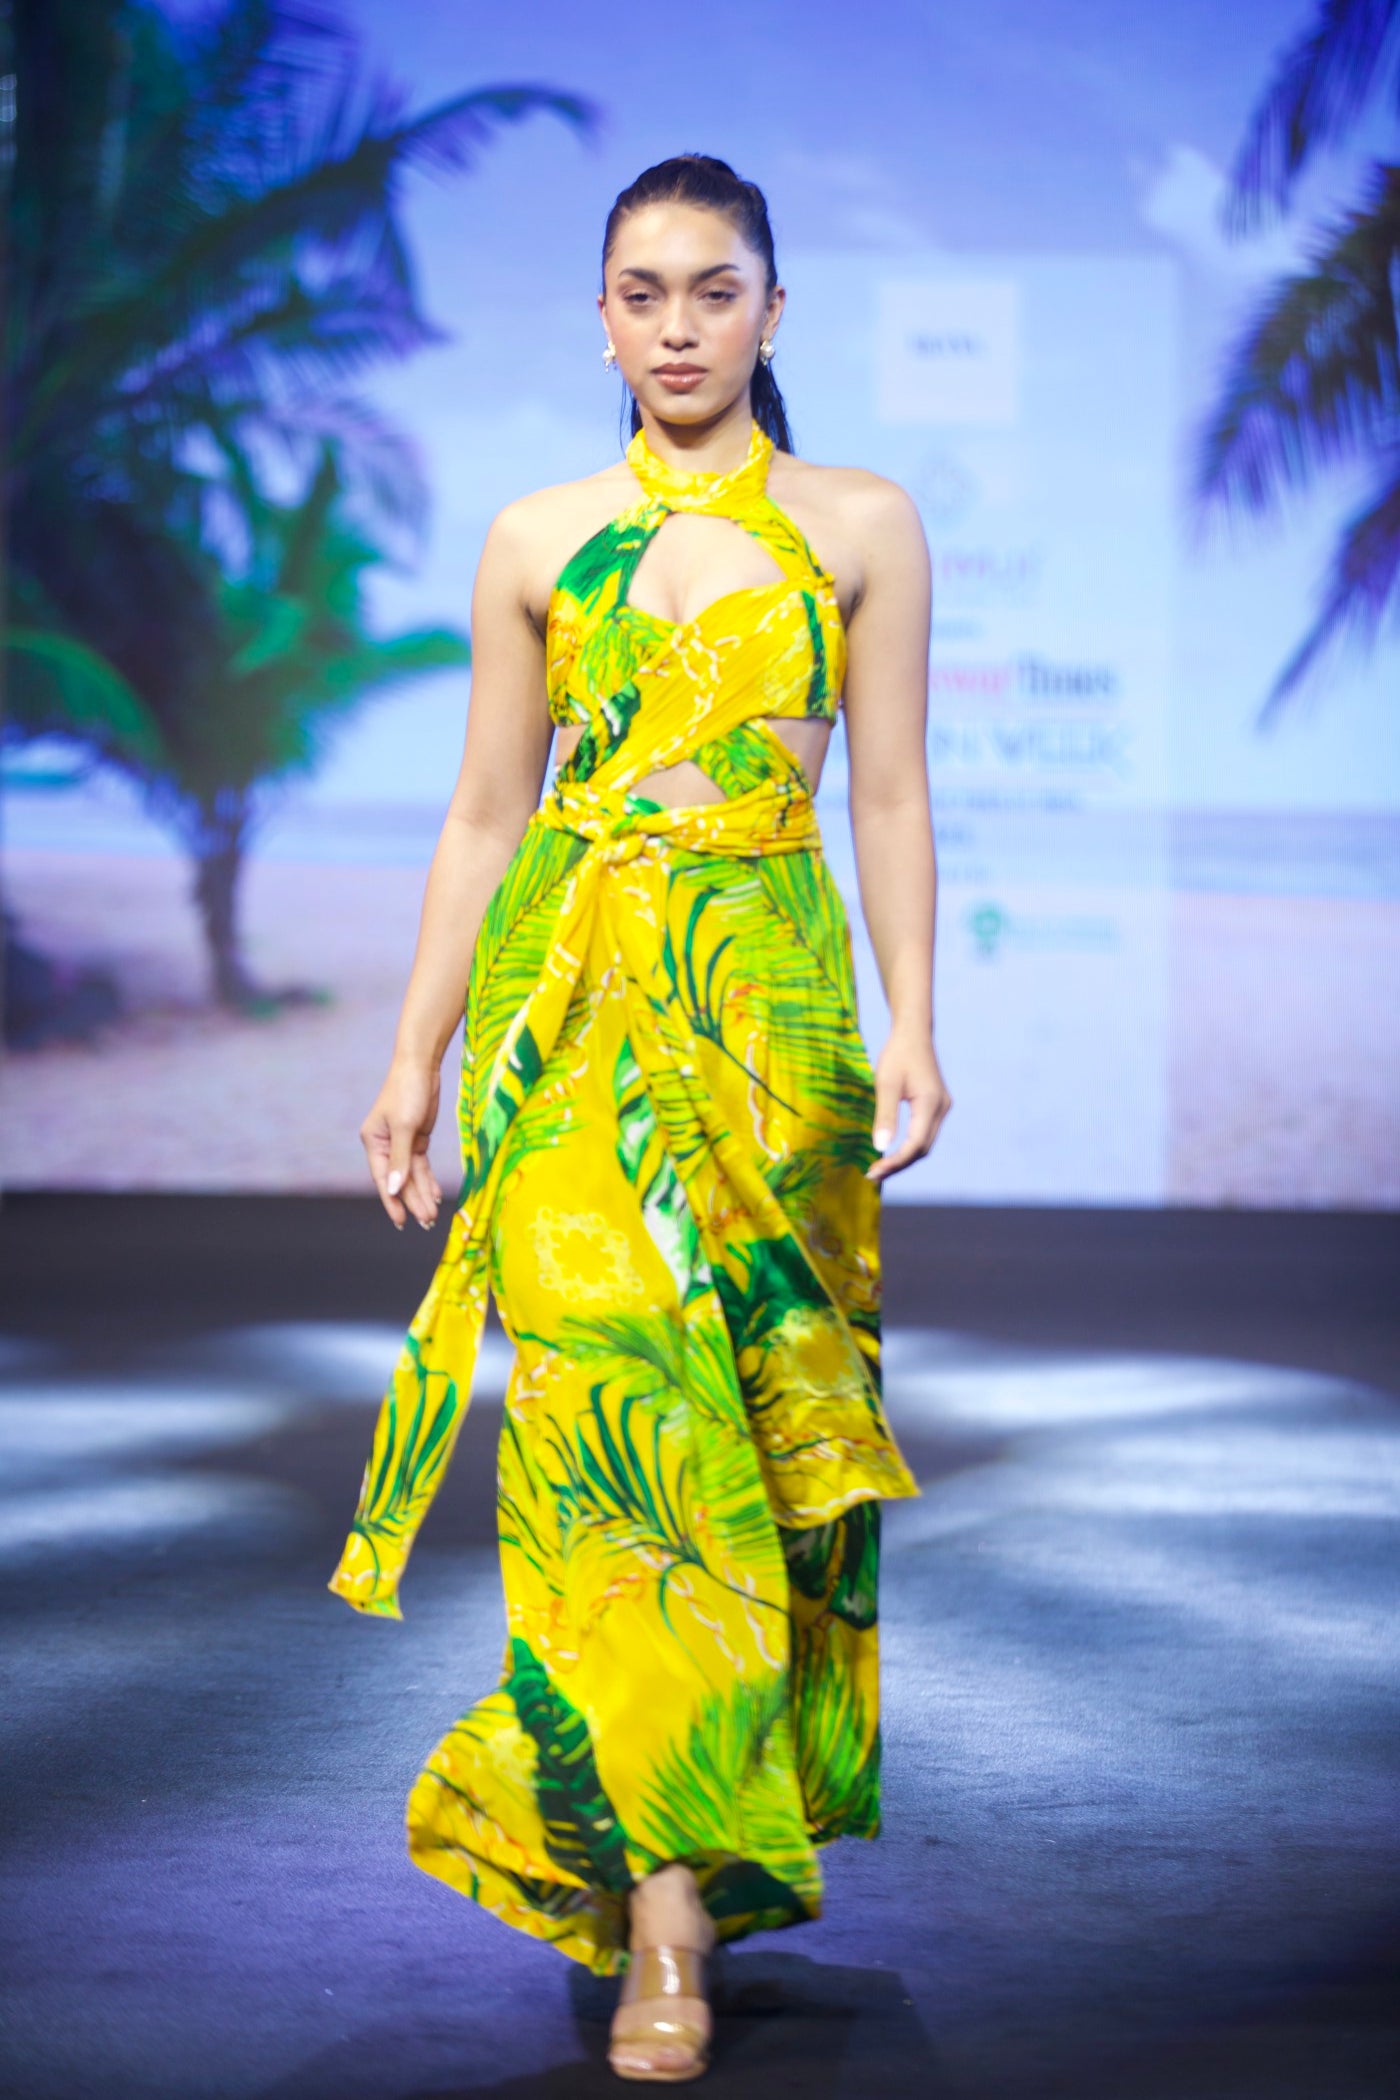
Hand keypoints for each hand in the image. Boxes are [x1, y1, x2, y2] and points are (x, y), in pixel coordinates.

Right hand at [360, 1057, 444, 1229]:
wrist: (421, 1065)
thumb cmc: (407, 1091)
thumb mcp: (405, 1127)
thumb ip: (401, 1159)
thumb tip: (395, 1189)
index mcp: (374, 1143)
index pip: (384, 1179)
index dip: (392, 1202)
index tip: (401, 1222)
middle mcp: (385, 1146)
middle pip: (400, 1180)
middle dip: (413, 1201)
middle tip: (427, 1222)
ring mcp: (401, 1143)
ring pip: (412, 1175)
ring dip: (422, 1194)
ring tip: (432, 1215)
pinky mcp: (417, 1138)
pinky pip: (421, 1165)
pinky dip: (428, 1180)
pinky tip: (435, 1195)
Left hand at [866, 1027, 951, 1183]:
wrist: (913, 1033)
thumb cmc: (897, 1055)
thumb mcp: (885, 1084)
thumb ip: (885, 1116)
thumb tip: (880, 1147)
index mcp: (930, 1103)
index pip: (915, 1144)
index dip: (895, 1162)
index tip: (873, 1172)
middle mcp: (941, 1108)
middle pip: (922, 1149)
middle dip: (899, 1164)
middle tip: (873, 1175)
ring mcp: (942, 1107)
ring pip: (925, 1143)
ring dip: (904, 1158)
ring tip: (880, 1167)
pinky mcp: (937, 1106)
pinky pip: (925, 1133)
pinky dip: (909, 1146)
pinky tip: (892, 1150)